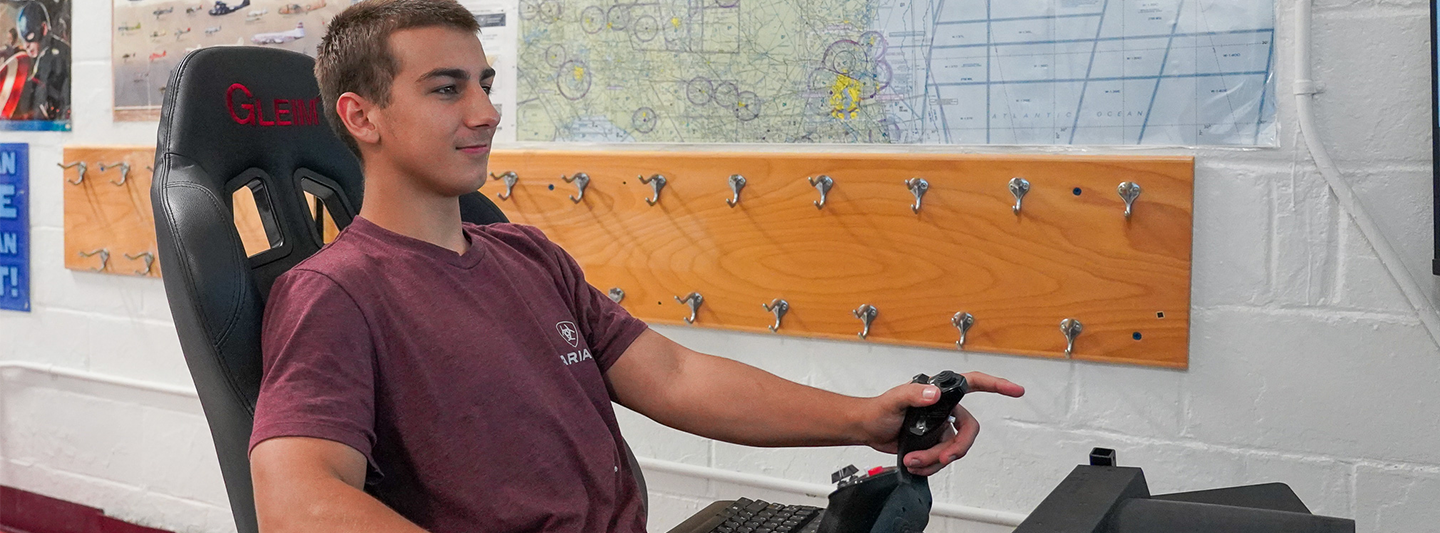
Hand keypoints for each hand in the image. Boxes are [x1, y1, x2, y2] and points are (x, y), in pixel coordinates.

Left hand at [860, 372, 1023, 475]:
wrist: (867, 429)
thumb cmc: (878, 410)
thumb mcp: (894, 399)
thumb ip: (913, 394)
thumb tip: (933, 394)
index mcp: (940, 393)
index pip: (974, 384)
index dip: (997, 386)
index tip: (1015, 390)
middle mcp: (945, 409)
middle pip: (967, 432)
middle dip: (956, 448)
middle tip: (942, 458)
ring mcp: (941, 428)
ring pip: (954, 449)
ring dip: (935, 459)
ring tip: (914, 460)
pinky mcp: (934, 443)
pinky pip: (942, 459)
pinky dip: (929, 465)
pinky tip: (914, 463)